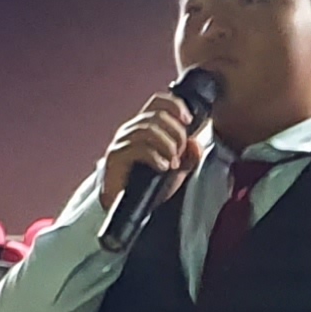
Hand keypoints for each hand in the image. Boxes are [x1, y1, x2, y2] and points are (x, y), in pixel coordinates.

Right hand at [96, 90, 207, 207]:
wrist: (128, 209)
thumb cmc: (149, 187)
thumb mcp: (177, 171)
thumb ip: (189, 157)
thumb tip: (195, 143)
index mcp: (144, 127)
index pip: (157, 101)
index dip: (175, 105)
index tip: (189, 120)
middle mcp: (131, 129)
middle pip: (157, 115)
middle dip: (176, 133)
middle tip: (180, 153)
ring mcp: (121, 142)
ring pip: (148, 129)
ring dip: (168, 145)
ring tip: (173, 163)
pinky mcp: (115, 156)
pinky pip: (138, 147)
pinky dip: (156, 156)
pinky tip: (163, 167)